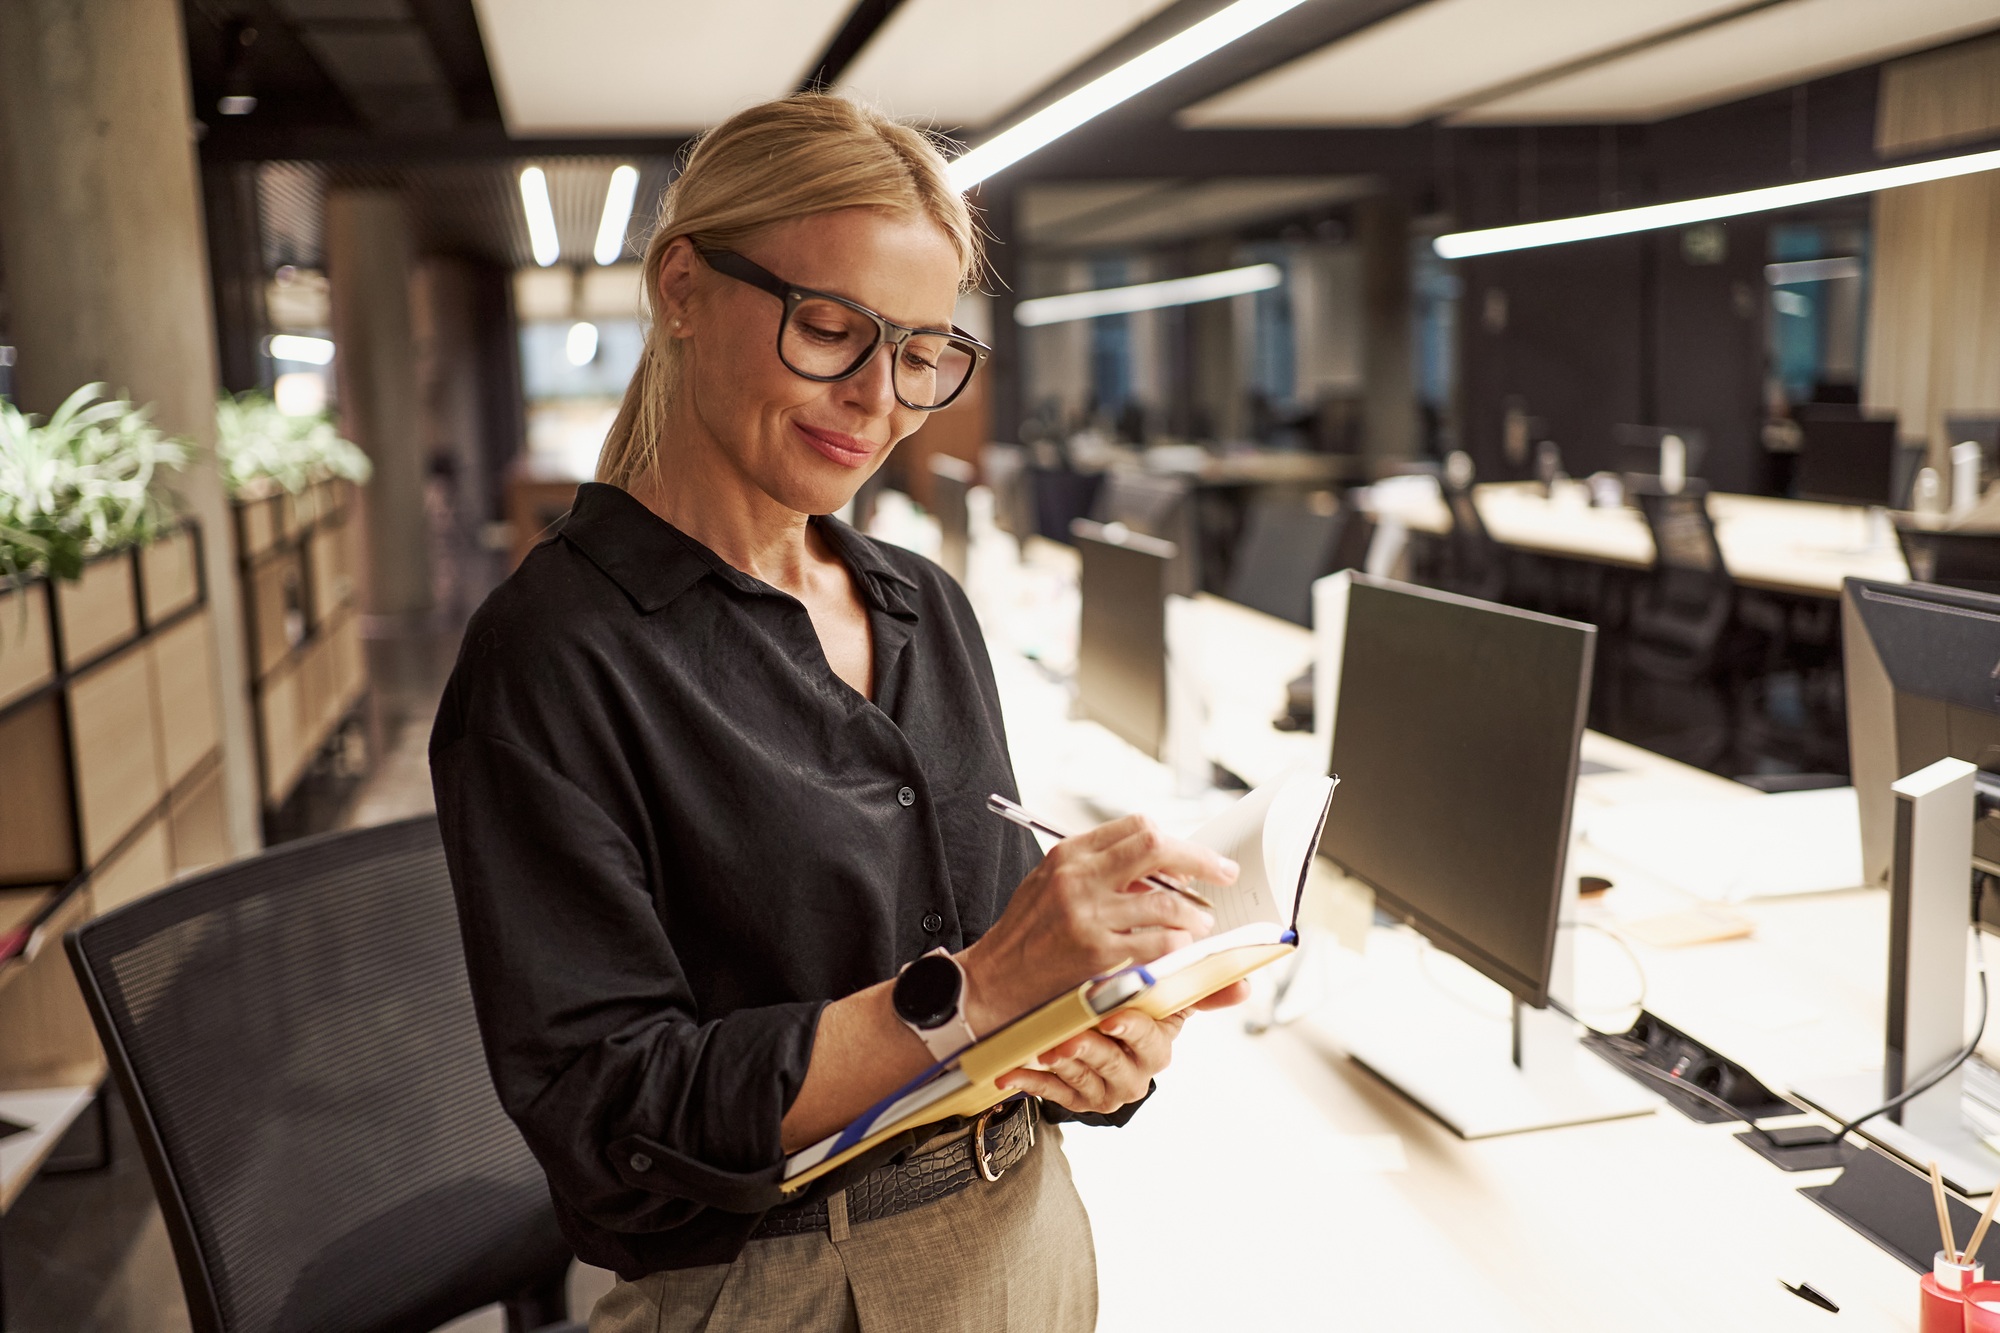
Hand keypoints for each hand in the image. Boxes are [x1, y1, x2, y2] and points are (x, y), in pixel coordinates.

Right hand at [957, 814, 1239, 1034]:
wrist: (994, 981)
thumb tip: (1159, 866)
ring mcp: (1088, 916)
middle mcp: (1079, 878)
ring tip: (1201, 924)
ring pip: (1165, 900)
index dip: (1174, 842)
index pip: (1137, 827)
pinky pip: (1157, 942)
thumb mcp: (1052, 884)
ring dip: (1194, 913)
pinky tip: (1181, 946)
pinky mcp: (1097, 955)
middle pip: (1156, 847)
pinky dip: (1178, 943)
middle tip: (1224, 873)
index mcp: (1069, 854)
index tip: (1195, 859)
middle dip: (1201, 859)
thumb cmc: (1028, 933)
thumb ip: (1099, 870)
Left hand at [997, 1007, 1184, 1114]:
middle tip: (1070, 1038)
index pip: (1152, 1041)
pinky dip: (1033, 1081)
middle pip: (1115, 1065)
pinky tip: (1012, 1072)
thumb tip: (1245, 987)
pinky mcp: (1076, 1100)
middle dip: (1092, 1050)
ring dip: (1063, 1065)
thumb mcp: (1161, 997)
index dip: (1133, 1030)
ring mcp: (1104, 1091)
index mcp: (1157, 1046)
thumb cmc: (1128, 1008)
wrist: (1090, 1030)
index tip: (1114, 1017)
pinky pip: (1054, 1094)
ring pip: (1084, 1080)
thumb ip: (1196, 989)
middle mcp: (1135, 1074)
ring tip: (1045, 1049)